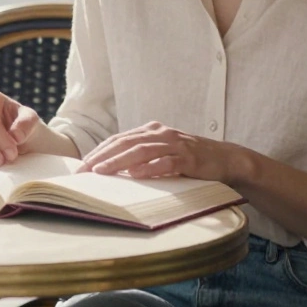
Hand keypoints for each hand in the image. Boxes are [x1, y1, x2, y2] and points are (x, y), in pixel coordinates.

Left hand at [78, 121, 249, 183]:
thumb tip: (111, 169)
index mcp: (152, 131)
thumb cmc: (189, 159)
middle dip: (102, 156)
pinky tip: (136, 175)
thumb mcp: (162, 153)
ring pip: (141, 151)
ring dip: (119, 161)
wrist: (225, 159)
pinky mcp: (189, 158)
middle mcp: (161, 134)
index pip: (119, 139)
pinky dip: (150, 168)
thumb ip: (141, 156)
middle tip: (84, 170)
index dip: (100, 151)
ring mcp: (175, 144)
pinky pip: (166, 163)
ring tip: (102, 171)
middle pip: (125, 143)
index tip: (82, 165)